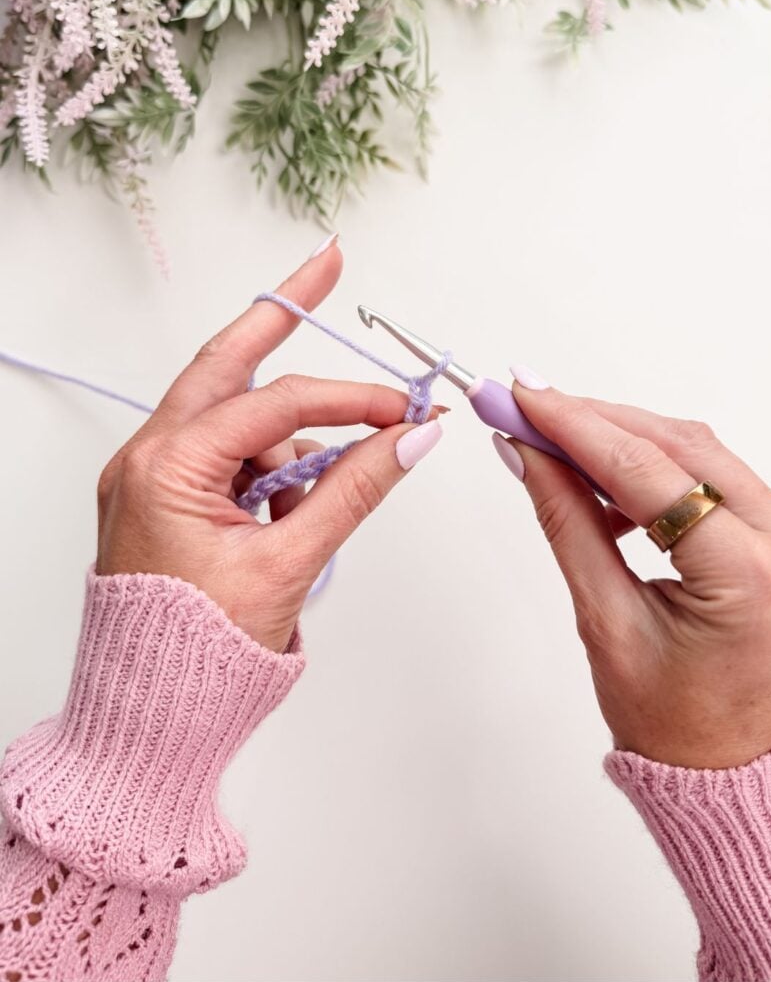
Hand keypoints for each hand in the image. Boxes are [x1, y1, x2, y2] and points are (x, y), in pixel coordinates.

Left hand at [95, 241, 443, 651]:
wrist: (147, 718)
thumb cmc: (196, 655)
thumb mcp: (288, 566)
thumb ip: (355, 492)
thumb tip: (412, 441)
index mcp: (166, 468)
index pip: (277, 406)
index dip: (352, 402)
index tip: (406, 414)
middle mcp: (150, 459)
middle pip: (228, 364)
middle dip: (282, 316)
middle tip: (326, 263)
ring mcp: (157, 477)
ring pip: (239, 420)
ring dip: (290, 442)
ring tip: (308, 514)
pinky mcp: (172, 499)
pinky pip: (232, 460)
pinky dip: (272, 474)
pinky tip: (289, 518)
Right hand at [494, 371, 770, 767]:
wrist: (733, 782)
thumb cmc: (677, 731)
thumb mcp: (606, 623)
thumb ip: (568, 523)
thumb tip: (530, 455)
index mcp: (758, 583)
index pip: (652, 475)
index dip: (577, 426)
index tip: (525, 397)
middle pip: (686, 450)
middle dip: (600, 424)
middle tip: (532, 406)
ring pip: (707, 458)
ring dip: (630, 444)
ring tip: (561, 448)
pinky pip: (725, 484)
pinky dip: (665, 474)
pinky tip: (615, 485)